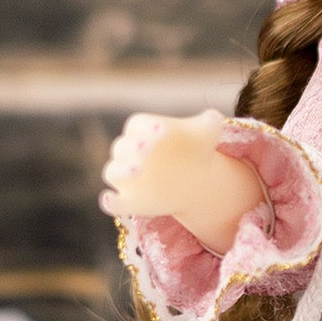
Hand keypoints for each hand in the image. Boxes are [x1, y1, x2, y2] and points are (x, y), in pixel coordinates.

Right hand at [100, 113, 266, 258]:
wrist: (195, 178)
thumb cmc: (196, 148)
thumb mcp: (207, 133)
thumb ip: (210, 121)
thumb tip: (213, 117)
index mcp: (143, 130)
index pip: (137, 125)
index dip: (148, 126)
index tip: (164, 130)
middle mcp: (129, 152)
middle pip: (122, 147)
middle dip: (133, 147)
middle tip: (147, 148)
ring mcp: (126, 178)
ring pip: (112, 172)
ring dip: (120, 170)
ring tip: (137, 170)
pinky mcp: (128, 201)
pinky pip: (112, 202)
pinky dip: (109, 201)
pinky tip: (111, 199)